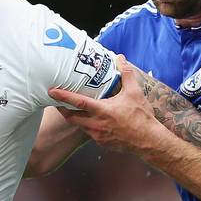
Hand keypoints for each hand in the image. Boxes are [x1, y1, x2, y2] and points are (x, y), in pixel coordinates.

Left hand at [47, 56, 162, 152]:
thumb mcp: (135, 92)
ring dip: (74, 117)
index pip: (78, 102)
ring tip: (71, 109)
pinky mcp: (101, 142)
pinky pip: (89, 133)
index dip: (64, 96)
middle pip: (72, 117)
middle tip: (57, 102)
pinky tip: (89, 121)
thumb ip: (126, 74)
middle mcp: (97, 124)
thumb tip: (120, 58)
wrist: (148, 141)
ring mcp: (98, 135)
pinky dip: (86, 126)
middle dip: (63, 109)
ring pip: (80, 126)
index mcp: (103, 111)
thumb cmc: (142, 117)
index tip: (52, 91)